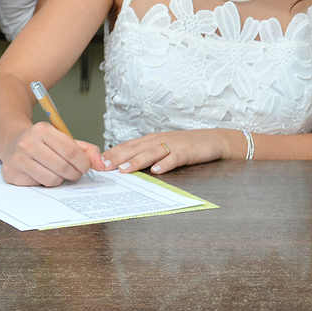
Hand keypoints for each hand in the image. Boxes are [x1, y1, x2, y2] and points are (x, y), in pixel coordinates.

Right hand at [0, 122, 104, 185]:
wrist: (12, 142)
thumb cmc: (42, 142)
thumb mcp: (63, 139)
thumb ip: (86, 150)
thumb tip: (101, 164)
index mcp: (42, 130)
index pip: (71, 151)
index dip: (83, 162)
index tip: (86, 166)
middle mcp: (28, 143)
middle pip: (63, 167)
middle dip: (75, 173)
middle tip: (75, 172)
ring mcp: (17, 159)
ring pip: (51, 179)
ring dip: (61, 180)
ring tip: (58, 172)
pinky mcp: (11, 174)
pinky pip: (39, 185)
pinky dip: (46, 183)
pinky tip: (42, 173)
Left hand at [103, 129, 233, 174]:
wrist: (214, 140)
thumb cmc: (186, 146)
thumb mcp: (164, 148)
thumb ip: (146, 154)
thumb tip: (124, 166)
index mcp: (152, 140)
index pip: (128, 145)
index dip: (113, 153)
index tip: (97, 162)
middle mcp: (160, 140)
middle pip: (136, 148)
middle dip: (118, 157)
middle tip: (103, 167)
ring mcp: (174, 145)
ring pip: (152, 153)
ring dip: (137, 161)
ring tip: (124, 170)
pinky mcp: (187, 152)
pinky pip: (175, 158)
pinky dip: (166, 164)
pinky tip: (157, 171)